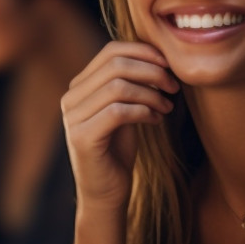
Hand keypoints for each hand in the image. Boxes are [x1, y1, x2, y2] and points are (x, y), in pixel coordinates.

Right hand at [61, 41, 179, 213]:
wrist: (105, 193)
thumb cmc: (117, 150)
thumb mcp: (125, 109)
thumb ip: (131, 83)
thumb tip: (159, 55)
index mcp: (79, 86)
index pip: (110, 51)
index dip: (143, 51)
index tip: (169, 65)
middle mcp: (70, 98)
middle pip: (115, 65)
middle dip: (152, 71)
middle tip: (174, 86)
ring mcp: (73, 118)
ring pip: (118, 87)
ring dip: (151, 94)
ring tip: (167, 106)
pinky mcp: (82, 137)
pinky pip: (118, 112)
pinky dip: (144, 111)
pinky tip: (157, 120)